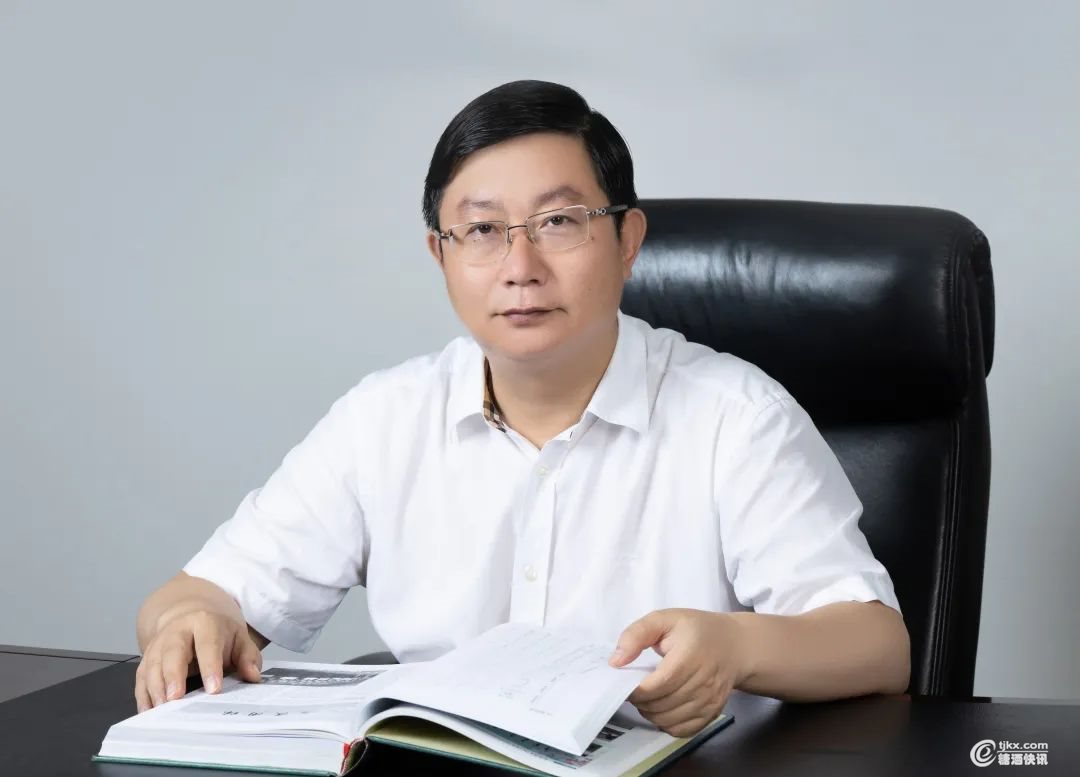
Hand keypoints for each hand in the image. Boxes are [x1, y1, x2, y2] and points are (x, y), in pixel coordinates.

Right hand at [135, 609, 262, 712]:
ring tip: (161, 712)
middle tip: (176, 700)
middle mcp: (176, 632)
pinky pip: (141, 679)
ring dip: (155, 690)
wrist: (189, 616)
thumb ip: (248, 656)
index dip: (210, 667)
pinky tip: (149, 713)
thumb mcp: (238, 638)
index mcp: (204, 622)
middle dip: (173, 676)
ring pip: (151, 667)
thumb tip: (252, 676)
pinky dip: (144, 697)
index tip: (214, 690)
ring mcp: (158, 646)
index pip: (207, 645)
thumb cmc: (217, 633)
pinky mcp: (146, 660)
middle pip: (172, 653)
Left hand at [609, 608, 749, 737]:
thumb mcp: (664, 619)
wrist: (735, 646)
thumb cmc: (696, 630)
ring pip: (669, 721)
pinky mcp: (712, 714)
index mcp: (690, 656)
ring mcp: (710, 701)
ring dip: (651, 713)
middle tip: (636, 688)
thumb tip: (616, 662)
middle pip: (662, 705)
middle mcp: (704, 682)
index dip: (637, 690)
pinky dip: (666, 724)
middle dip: (641, 701)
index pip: (658, 685)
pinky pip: (683, 730)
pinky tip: (663, 708)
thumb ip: (636, 635)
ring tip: (648, 697)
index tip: (627, 682)